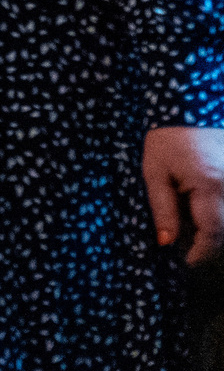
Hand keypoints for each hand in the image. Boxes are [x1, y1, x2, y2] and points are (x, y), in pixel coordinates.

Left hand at [144, 127, 223, 263]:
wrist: (187, 109)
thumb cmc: (166, 138)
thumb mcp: (154, 172)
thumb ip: (163, 209)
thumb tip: (167, 242)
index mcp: (211, 185)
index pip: (213, 233)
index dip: (201, 252)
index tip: (187, 261)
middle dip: (208, 242)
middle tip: (186, 246)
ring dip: (214, 227)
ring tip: (192, 226)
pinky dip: (218, 212)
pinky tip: (201, 209)